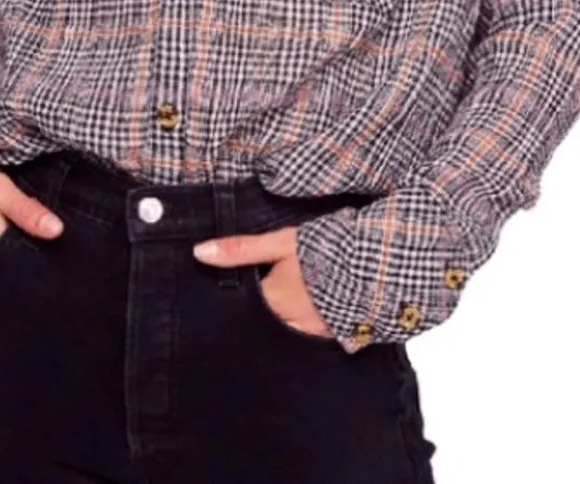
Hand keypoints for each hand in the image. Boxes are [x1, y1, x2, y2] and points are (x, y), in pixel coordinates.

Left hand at [192, 226, 333, 338]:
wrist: (380, 267)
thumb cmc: (330, 250)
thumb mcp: (282, 242)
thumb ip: (241, 249)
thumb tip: (199, 252)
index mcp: (273, 302)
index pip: (241, 304)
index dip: (238, 292)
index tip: (238, 282)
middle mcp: (289, 325)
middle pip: (262, 319)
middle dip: (258, 309)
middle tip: (265, 289)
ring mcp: (313, 335)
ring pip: (283, 328)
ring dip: (281, 317)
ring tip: (290, 296)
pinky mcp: (333, 338)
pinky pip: (307, 334)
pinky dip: (304, 321)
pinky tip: (310, 306)